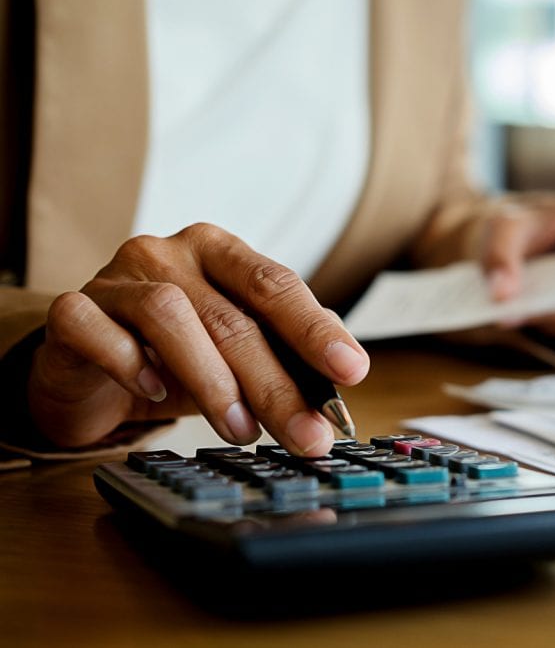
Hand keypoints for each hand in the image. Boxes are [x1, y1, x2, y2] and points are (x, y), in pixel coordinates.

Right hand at [28, 224, 368, 455]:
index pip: (276, 284)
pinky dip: (132, 365)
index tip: (352, 370)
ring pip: (171, 318)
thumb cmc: (173, 356)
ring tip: (241, 430)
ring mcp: (115, 278)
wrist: (87, 370)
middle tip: (308, 433)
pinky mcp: (71, 311)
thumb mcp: (236, 351)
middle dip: (277, 384)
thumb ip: (284, 352)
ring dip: (214, 382)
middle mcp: (169, 253)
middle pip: (233, 316)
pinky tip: (156, 395)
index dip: (315, 329)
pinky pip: (98, 331)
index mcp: (219, 252)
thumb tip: (341, 381)